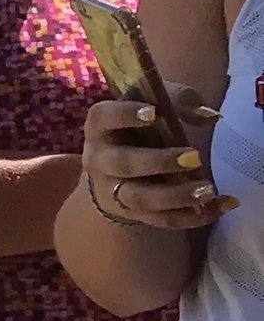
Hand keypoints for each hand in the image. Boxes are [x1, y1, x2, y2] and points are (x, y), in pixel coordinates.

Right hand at [83, 94, 233, 227]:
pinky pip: (162, 219)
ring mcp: (113, 190)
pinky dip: (193, 215)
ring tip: (208, 190)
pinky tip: (221, 205)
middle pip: (124, 164)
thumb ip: (180, 101)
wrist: (118, 162)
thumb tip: (210, 116)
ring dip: (176, 196)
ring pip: (141, 198)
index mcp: (100, 126)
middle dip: (158, 162)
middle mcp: (99, 160)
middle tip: (194, 157)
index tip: (153, 113)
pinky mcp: (133, 213)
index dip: (125, 115)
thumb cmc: (138, 125)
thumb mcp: (153, 104)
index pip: (103, 117)